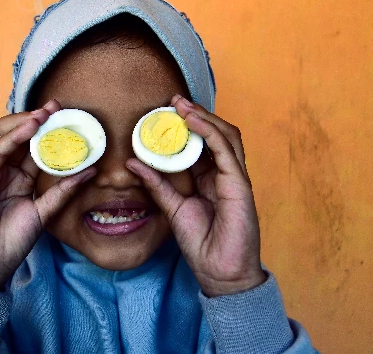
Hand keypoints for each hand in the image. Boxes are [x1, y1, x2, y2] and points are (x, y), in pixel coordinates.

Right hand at [0, 100, 95, 289]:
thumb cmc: (10, 243)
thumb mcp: (43, 214)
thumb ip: (63, 192)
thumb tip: (90, 171)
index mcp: (17, 177)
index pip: (32, 146)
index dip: (48, 130)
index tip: (69, 117)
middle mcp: (1, 171)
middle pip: (15, 135)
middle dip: (35, 118)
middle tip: (57, 107)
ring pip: (1, 136)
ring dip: (22, 122)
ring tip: (43, 114)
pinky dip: (12, 138)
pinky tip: (29, 128)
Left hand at [126, 95, 266, 296]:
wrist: (219, 270)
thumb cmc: (200, 242)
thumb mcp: (172, 207)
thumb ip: (156, 184)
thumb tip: (132, 162)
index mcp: (210, 178)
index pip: (200, 144)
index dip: (185, 126)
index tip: (164, 111)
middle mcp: (224, 174)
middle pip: (214, 134)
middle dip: (195, 114)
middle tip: (173, 101)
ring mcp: (234, 177)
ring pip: (225, 135)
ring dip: (204, 117)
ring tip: (181, 106)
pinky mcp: (239, 184)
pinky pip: (226, 150)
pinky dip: (210, 132)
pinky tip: (194, 121)